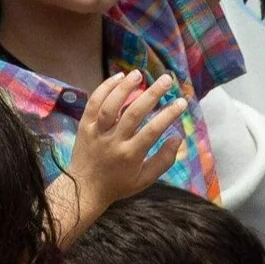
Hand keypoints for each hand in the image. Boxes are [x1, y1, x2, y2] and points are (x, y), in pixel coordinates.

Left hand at [66, 70, 184, 228]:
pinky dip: (104, 89)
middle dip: (152, 94)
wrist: (83, 190)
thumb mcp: (145, 179)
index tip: (181, 102)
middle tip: (167, 80)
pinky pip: (93, 104)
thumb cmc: (118, 184)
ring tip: (139, 73)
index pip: (153, 130)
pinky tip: (118, 77)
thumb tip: (178, 137)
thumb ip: (164, 160)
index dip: (168, 114)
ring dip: (125, 87)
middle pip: (134, 113)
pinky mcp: (84, 126)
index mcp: (131, 155)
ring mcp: (97, 132)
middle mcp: (113, 141)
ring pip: (111, 106)